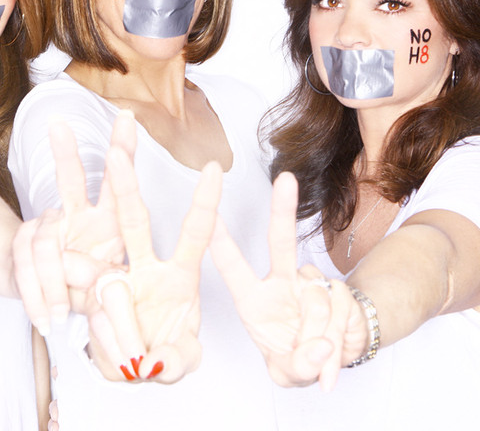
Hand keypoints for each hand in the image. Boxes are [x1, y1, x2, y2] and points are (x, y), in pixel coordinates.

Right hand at [12, 112, 135, 334]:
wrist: (59, 307)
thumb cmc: (99, 298)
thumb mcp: (117, 296)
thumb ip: (115, 289)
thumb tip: (105, 281)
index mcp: (112, 221)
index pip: (116, 181)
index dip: (124, 150)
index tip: (127, 118)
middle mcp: (80, 217)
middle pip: (70, 181)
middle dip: (66, 153)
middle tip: (58, 126)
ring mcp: (50, 230)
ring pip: (44, 241)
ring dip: (53, 282)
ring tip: (60, 314)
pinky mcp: (27, 249)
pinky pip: (26, 267)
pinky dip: (37, 296)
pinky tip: (45, 316)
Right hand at [87, 145, 222, 383]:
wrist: (132, 365)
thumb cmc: (165, 351)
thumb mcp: (179, 360)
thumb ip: (175, 360)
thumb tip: (152, 362)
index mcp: (179, 275)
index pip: (195, 233)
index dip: (204, 202)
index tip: (211, 168)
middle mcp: (142, 263)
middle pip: (132, 215)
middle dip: (125, 178)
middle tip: (118, 142)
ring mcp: (107, 272)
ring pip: (88, 247)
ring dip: (70, 274)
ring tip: (101, 338)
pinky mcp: (80, 288)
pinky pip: (66, 291)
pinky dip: (76, 318)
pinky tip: (70, 332)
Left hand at [210, 172, 367, 390]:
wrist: (333, 360)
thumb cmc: (295, 357)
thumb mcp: (288, 372)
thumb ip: (299, 366)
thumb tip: (321, 345)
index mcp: (253, 301)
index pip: (233, 267)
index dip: (220, 241)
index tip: (211, 213)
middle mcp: (280, 283)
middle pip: (280, 241)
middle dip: (282, 209)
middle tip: (286, 180)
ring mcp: (310, 283)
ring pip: (317, 296)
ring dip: (321, 333)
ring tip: (318, 353)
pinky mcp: (338, 289)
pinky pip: (340, 306)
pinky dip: (340, 335)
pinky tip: (333, 346)